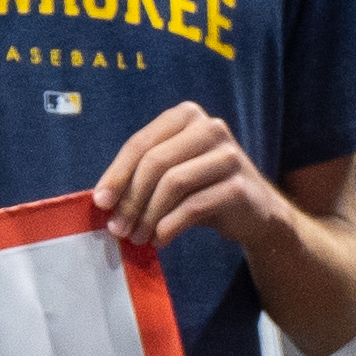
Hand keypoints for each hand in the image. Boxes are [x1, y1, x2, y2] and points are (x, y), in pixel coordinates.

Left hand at [91, 100, 292, 259]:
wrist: (254, 212)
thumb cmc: (203, 189)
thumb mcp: (171, 172)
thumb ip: (140, 176)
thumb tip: (101, 200)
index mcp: (187, 116)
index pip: (141, 143)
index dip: (116, 174)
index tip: (100, 202)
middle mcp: (210, 127)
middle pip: (155, 163)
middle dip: (130, 199)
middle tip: (117, 228)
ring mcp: (228, 155)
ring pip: (173, 184)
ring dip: (148, 215)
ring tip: (137, 237)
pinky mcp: (238, 186)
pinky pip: (193, 207)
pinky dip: (169, 227)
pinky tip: (160, 239)